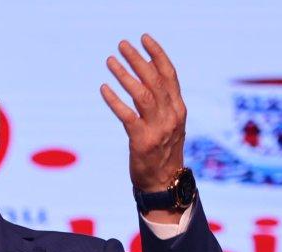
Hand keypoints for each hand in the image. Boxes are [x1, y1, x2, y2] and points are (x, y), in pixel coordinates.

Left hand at [99, 34, 187, 195]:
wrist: (164, 183)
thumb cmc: (163, 151)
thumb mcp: (170, 124)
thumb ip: (163, 101)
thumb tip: (147, 73)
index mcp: (178, 109)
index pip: (169, 75)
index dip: (157, 54)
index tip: (144, 38)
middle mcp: (171, 116)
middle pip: (154, 80)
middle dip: (137, 59)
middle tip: (122, 45)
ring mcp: (157, 129)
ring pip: (142, 94)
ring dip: (125, 75)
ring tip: (110, 61)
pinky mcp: (142, 141)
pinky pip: (127, 116)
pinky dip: (114, 100)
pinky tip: (103, 88)